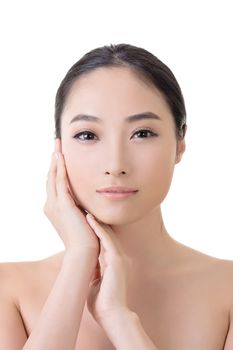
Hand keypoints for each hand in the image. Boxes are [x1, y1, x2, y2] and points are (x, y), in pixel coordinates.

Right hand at [43, 138, 99, 252]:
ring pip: (53, 177)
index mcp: (56, 209)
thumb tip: (89, 203)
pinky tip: (61, 157)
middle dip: (54, 160)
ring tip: (57, 145)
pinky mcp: (63, 205)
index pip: (55, 184)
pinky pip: (60, 182)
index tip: (60, 156)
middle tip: (56, 144)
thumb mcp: (83, 219)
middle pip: (51, 177)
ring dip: (55, 160)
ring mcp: (56, 205)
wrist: (85, 252)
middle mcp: (52, 205)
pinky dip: (60, 168)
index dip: (56, 169)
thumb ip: (83, 209)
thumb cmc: (87, 238)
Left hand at [85, 214, 131, 326]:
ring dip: (95, 220)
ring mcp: (117, 257)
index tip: (85, 218)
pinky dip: (97, 228)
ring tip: (85, 207)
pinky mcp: (116, 260)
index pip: (102, 241)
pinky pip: (106, 240)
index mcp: (111, 262)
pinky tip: (89, 218)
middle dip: (96, 220)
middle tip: (85, 206)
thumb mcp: (95, 284)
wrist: (112, 316)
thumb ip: (93, 273)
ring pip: (106, 233)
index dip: (94, 229)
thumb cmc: (103, 304)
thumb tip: (85, 269)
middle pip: (105, 233)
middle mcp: (116, 257)